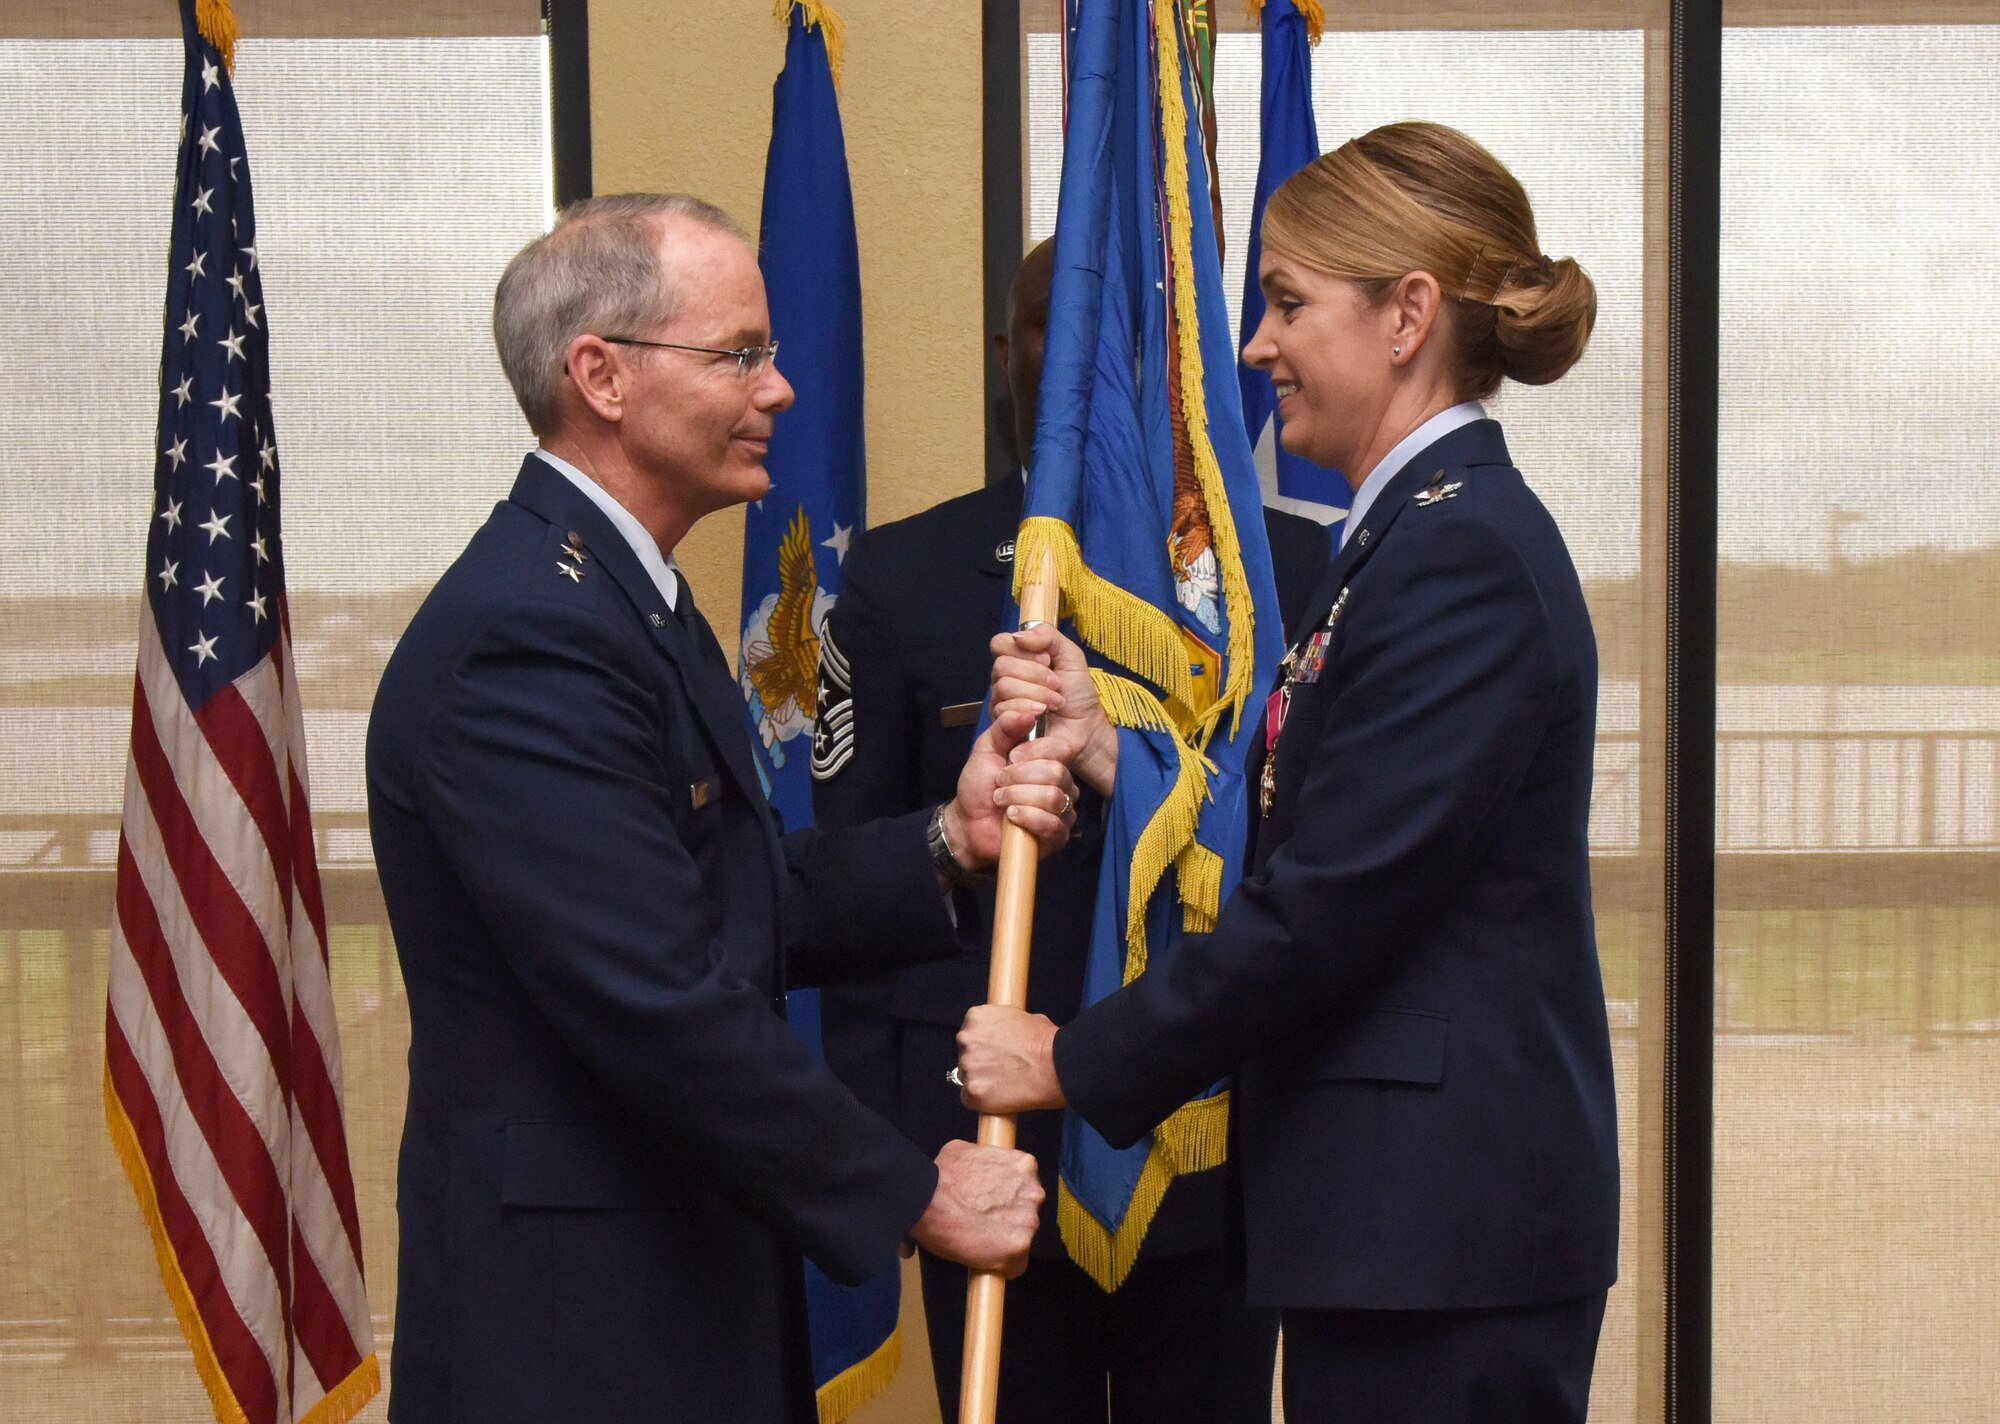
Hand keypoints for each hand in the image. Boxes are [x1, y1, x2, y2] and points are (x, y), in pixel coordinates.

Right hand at [910, 1139, 1043, 1276]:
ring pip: (1022, 1238)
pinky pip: (1016, 1264)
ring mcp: (1029, 1221)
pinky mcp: (1019, 1247)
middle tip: (983, 1223)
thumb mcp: (966, 1151)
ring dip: (1005, 1241)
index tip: (993, 1206)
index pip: (1025, 1189)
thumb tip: (973, 1168)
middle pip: (1027, 1213)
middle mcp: (1034, 1193)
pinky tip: (983, 1257)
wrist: (927, 1201)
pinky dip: (1001, 1264)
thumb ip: (982, 1159)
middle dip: (1009, 1220)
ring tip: (979, 1240)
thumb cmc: (942, 1176)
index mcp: (1025, 1166)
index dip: (1008, 1200)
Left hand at [944, 705, 1079, 869]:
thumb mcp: (986, 749)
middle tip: (1000, 783)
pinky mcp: (1057, 836)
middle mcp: (1061, 783)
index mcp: (1048, 760)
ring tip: (1001, 800)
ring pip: (1054, 797)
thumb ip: (1004, 727)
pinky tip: (1012, 817)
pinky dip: (1028, 817)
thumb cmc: (979, 786)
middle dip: (1020, 777)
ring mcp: (1062, 810)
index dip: (1034, 751)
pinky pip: (1053, 824)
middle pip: (1057, 772)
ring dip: (1019, 797)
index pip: (1060, 748)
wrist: (968, 823)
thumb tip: (1031, 711)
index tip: (1010, 757)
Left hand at [956, 1006, 1064, 1114]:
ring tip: (1006, 1082)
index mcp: (976, 1017)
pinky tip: (1000, 1096)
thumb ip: (1004, 1025)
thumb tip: (1006, 1033)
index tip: (995, 1051)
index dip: (985, 1043)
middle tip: (1002, 1068)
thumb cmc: (1045, 1042)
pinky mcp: (972, 1092)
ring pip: (967, 1076)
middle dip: (981, 1061)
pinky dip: (982, 1100)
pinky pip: (969, 1098)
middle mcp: (966, 1039)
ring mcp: (967, 1066)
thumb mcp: (1024, 1017)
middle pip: (966, 1054)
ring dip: (982, 1080)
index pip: (971, 1032)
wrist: (1055, 1066)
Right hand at [989, 624, 1117, 798]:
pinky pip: (1004, 709)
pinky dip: (1029, 709)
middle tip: (1056, 685)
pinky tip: (1043, 714)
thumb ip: (1048, 636)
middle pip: (1001, 665)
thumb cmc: (1077, 694)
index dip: (1022, 650)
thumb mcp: (1070, 656)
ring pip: (1004, 686)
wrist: (1085, 728)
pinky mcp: (1003, 724)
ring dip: (1037, 693)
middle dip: (1035, 675)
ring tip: (1055, 702)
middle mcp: (1005, 679)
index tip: (1047, 660)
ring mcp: (1002, 702)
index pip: (1000, 643)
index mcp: (1018, 660)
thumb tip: (1020, 635)